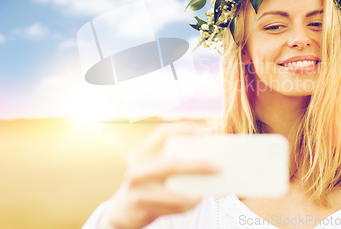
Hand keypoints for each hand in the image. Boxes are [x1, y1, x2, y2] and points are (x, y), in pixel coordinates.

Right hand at [98, 121, 218, 228]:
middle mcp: (137, 166)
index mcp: (143, 152)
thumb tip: (211, 160)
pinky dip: (186, 205)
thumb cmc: (148, 187)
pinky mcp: (139, 206)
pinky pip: (170, 207)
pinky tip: (195, 202)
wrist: (123, 212)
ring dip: (194, 192)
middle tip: (218, 167)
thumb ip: (173, 161)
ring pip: (172, 190)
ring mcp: (136, 187)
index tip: (206, 131)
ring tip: (209, 191)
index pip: (162, 133)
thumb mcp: (154, 169)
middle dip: (197, 165)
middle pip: (171, 163)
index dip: (184, 129)